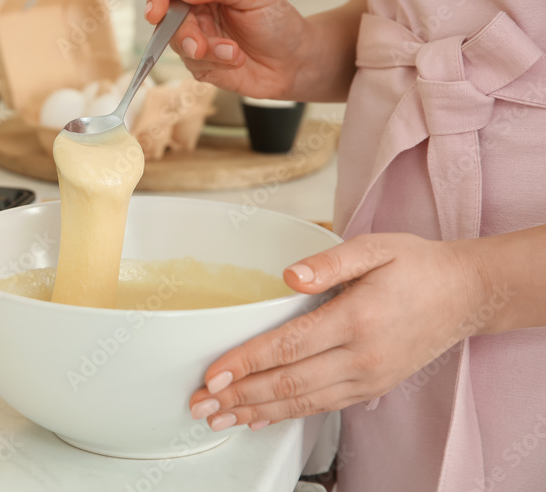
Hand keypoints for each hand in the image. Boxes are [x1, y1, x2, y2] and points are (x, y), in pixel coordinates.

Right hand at [145, 0, 312, 99]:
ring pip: (178, 43)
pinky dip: (214, 63)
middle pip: (167, 17)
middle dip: (183, 34)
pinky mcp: (201, 63)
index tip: (156, 13)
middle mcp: (196, 8)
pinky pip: (192, 64)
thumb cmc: (278, 21)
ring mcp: (197, 36)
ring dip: (205, 51)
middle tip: (199, 46)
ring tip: (233, 53)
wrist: (295, 61)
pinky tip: (236, 60)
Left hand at [187, 233, 489, 431]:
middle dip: (239, 396)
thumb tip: (290, 276)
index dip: (247, 363)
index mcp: (355, 319)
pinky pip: (322, 406)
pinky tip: (260, 417)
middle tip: (200, 404)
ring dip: (256, 412)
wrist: (465, 294)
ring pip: (302, 402)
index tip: (214, 374)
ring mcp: (367, 377)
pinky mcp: (371, 386)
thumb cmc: (417, 266)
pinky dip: (287, 415)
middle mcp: (361, 356)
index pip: (288, 346)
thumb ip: (329, 262)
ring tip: (220, 418)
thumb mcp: (374, 248)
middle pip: (288, 383)